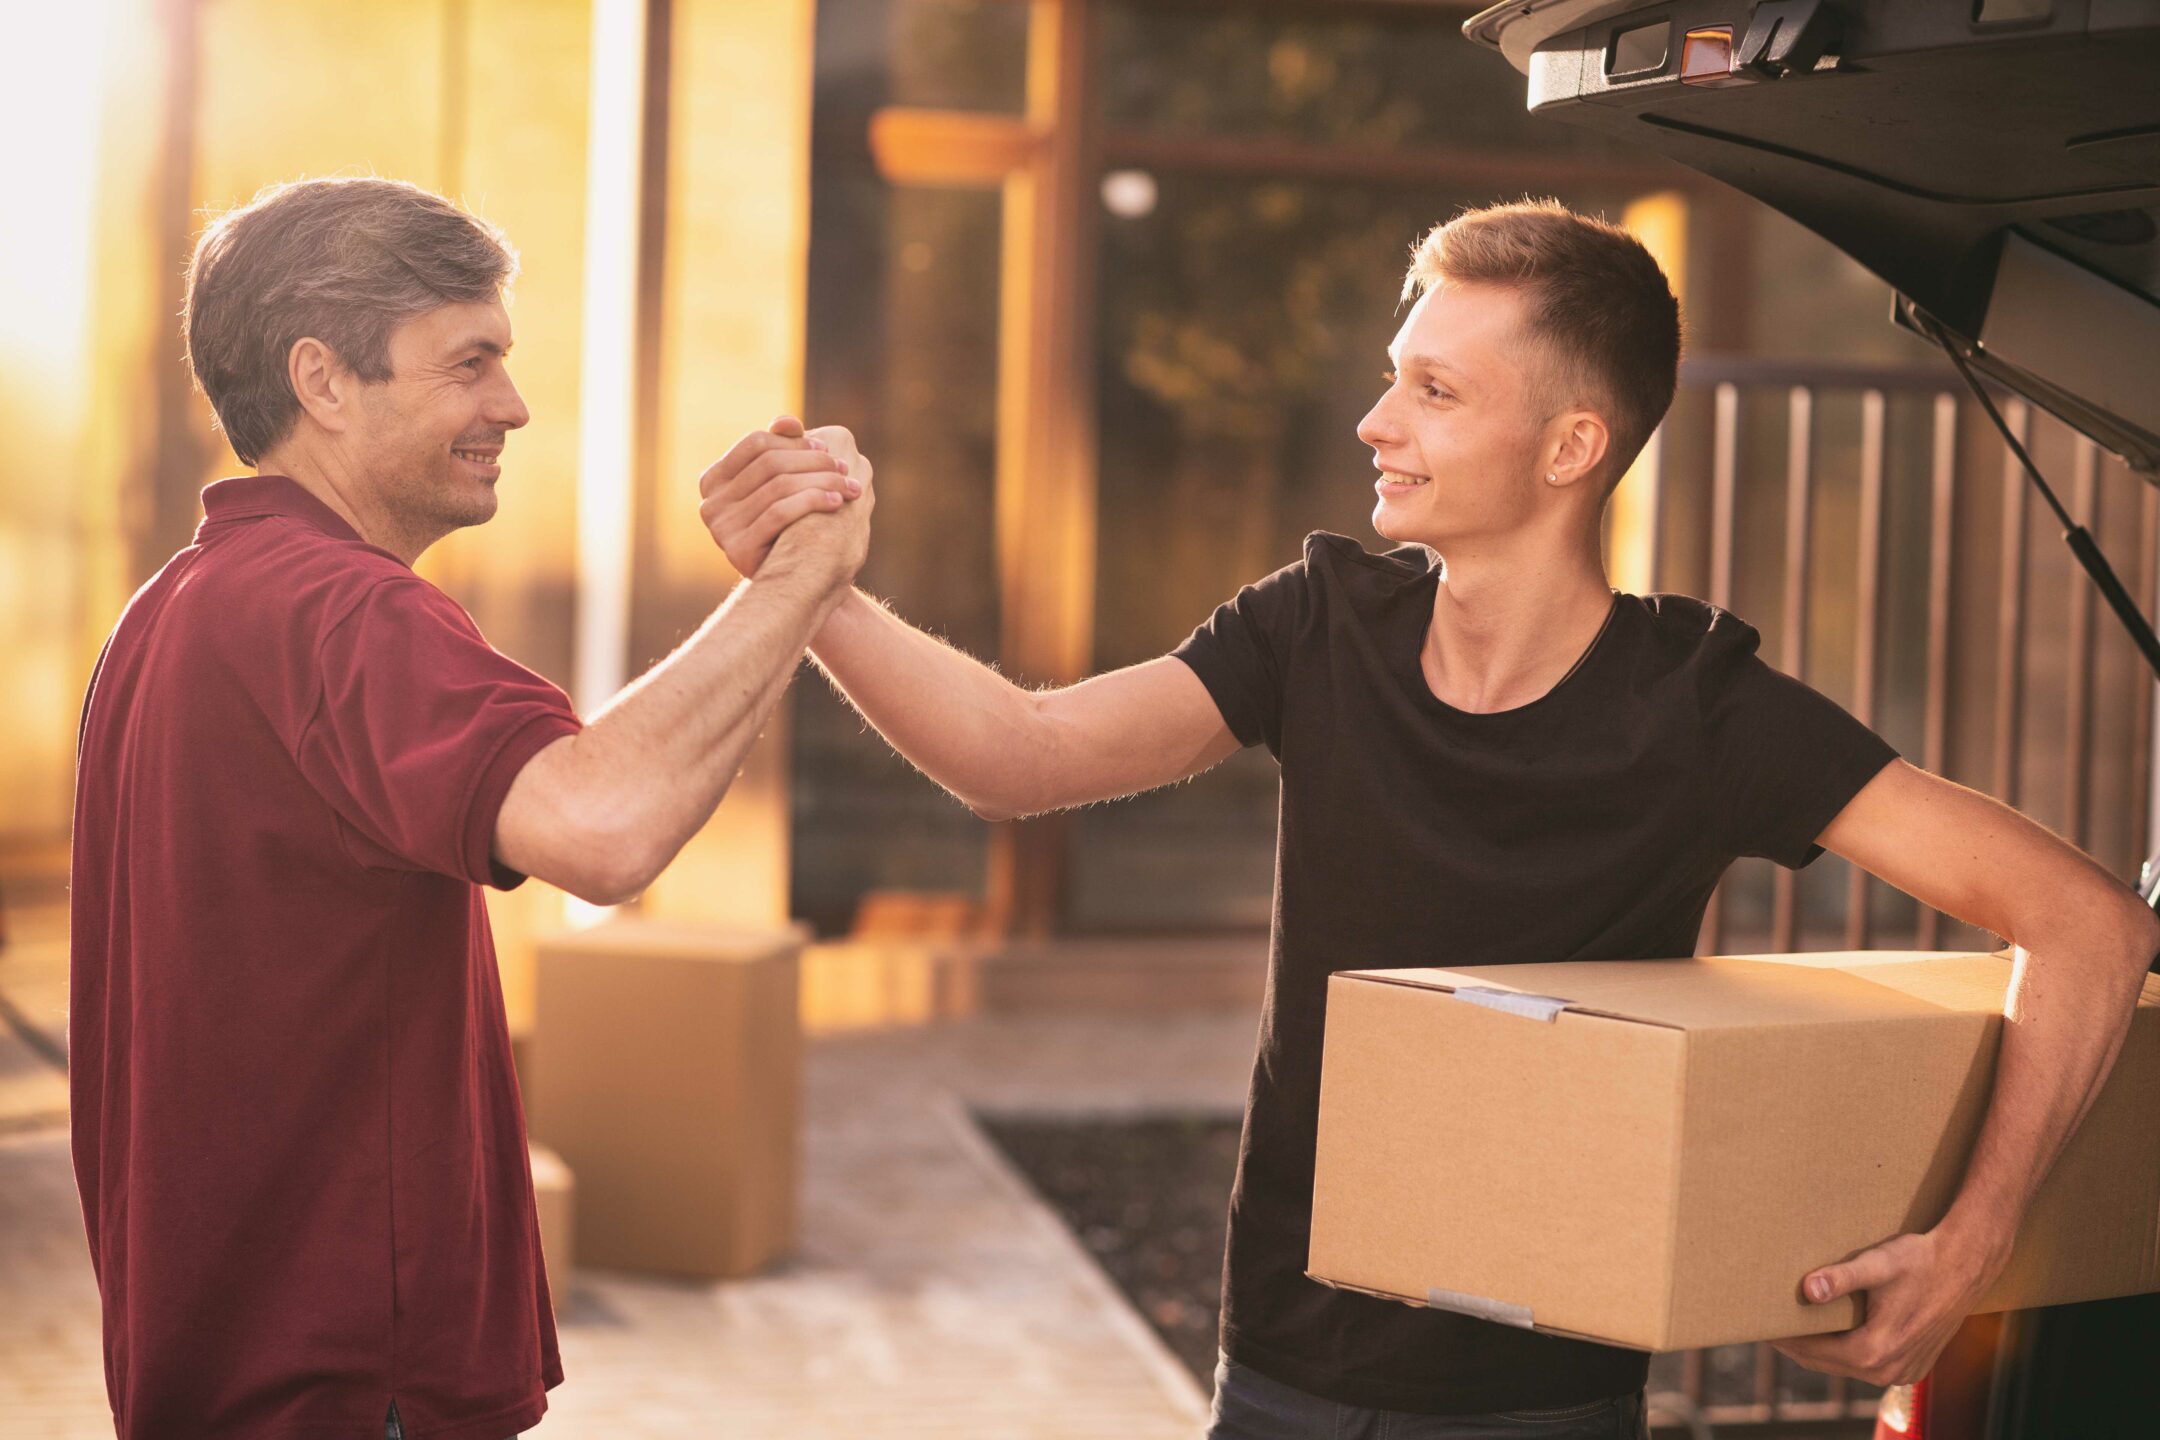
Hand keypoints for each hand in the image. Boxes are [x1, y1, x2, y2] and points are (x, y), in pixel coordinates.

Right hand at [697, 415, 858, 577]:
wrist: (790, 582)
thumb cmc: (788, 526)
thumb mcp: (780, 485)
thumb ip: (781, 451)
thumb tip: (788, 421)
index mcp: (713, 480)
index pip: (755, 444)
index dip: (794, 442)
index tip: (826, 448)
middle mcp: (710, 503)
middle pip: (769, 464)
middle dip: (813, 462)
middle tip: (845, 468)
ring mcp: (720, 528)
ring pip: (779, 487)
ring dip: (822, 481)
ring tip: (850, 486)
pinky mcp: (737, 549)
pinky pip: (780, 513)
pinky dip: (813, 502)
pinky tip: (839, 502)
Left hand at [1769, 1226, 2007, 1386]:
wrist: (1966, 1265)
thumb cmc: (1920, 1261)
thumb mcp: (1877, 1264)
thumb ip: (1842, 1278)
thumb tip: (1808, 1289)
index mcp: (1875, 1351)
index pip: (1813, 1353)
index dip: (1784, 1339)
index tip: (1761, 1324)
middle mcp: (1888, 1372)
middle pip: (1826, 1364)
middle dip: (1798, 1346)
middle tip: (1770, 1324)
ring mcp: (1903, 1373)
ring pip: (1847, 1367)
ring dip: (1822, 1350)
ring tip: (1796, 1326)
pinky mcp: (1913, 1367)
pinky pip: (1869, 1366)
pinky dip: (1848, 1353)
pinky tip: (1834, 1332)